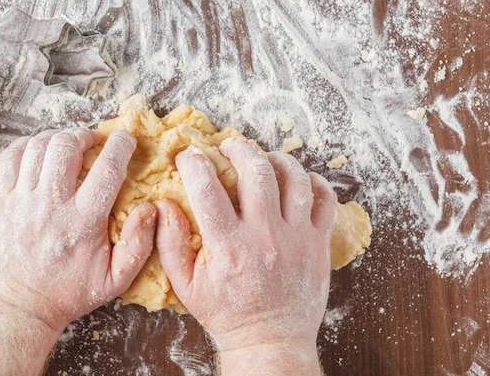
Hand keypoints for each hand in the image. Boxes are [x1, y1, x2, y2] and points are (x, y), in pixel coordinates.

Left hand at [0, 129, 154, 332]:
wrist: (18, 307)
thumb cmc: (69, 293)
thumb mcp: (116, 280)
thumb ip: (139, 244)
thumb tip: (151, 209)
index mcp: (83, 221)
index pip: (107, 168)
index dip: (121, 145)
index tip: (127, 139)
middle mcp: (52, 204)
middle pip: (67, 145)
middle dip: (86, 135)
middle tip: (94, 143)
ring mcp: (23, 200)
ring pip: (39, 146)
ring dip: (58, 137)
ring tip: (70, 145)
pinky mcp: (3, 200)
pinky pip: (12, 156)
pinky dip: (28, 144)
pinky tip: (41, 151)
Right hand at [155, 137, 337, 351]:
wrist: (270, 341)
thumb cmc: (227, 314)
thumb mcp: (186, 286)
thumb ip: (170, 244)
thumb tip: (164, 206)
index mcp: (229, 246)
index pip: (207, 188)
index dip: (194, 163)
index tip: (189, 156)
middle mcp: (265, 236)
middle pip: (256, 171)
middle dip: (239, 148)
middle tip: (228, 147)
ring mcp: (296, 238)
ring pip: (295, 179)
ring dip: (277, 159)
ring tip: (263, 158)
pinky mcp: (318, 244)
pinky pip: (325, 200)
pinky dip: (314, 182)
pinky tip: (299, 179)